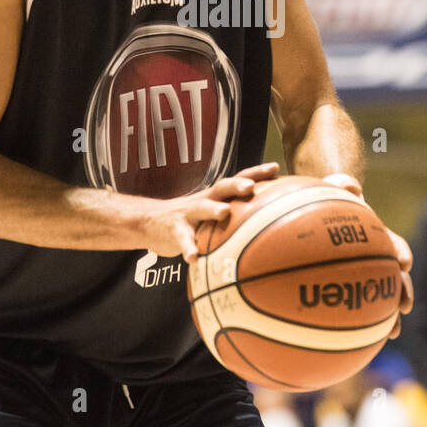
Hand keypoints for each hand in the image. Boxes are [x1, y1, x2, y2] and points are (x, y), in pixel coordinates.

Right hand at [142, 164, 278, 265]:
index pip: (238, 179)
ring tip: (224, 213)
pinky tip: (194, 258)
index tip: (276, 168)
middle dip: (236, 185)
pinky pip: (182, 240)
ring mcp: (187, 215)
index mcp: (216, 196)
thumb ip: (233, 214)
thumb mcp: (211, 212)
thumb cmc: (192, 220)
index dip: (256, 173)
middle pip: (221, 188)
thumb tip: (270, 224)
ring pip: (201, 209)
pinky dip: (188, 248)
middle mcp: (203, 200)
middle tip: (251, 187)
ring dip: (212, 210)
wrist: (150, 222)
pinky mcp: (174, 231)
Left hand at [321, 175, 412, 340]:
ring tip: (391, 334)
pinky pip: (356, 309)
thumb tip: (348, 184)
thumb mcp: (331, 189)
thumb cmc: (325, 201)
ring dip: (389, 317)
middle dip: (403, 292)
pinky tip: (352, 342)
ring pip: (381, 299)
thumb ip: (341, 184)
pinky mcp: (349, 290)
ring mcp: (364, 276)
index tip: (404, 263)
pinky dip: (357, 324)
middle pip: (396, 278)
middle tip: (403, 307)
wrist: (316, 214)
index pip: (395, 245)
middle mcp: (375, 259)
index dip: (401, 253)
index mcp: (375, 237)